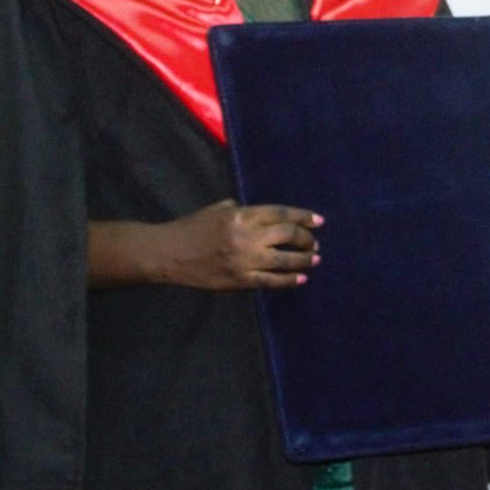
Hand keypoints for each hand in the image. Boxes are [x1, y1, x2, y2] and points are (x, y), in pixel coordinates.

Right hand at [152, 201, 321, 291]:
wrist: (171, 254)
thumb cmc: (193, 227)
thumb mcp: (218, 209)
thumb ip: (243, 210)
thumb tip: (264, 217)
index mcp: (242, 215)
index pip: (281, 214)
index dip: (303, 216)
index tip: (318, 221)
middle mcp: (248, 237)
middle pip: (288, 235)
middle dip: (306, 238)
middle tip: (314, 241)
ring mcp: (245, 260)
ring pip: (285, 260)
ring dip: (304, 259)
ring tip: (315, 258)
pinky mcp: (241, 280)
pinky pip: (271, 280)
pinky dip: (289, 280)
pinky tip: (301, 278)